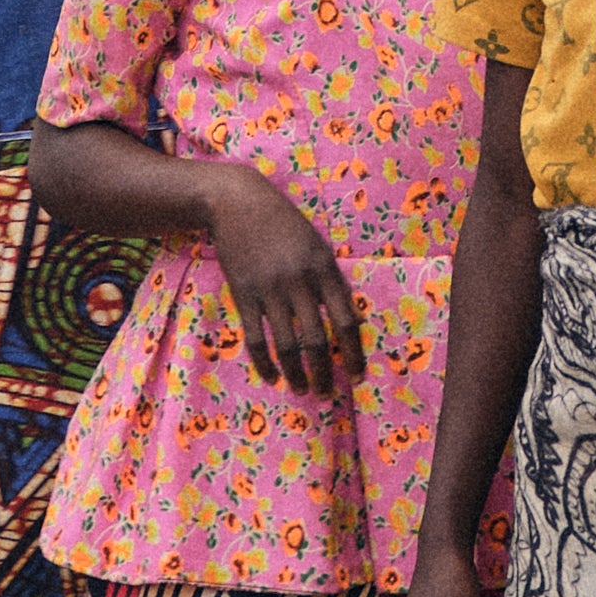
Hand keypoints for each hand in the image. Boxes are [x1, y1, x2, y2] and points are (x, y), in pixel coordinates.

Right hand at [207, 169, 364, 394]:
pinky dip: (265, 363)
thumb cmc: (284, 224)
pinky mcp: (243, 294)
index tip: (357, 377)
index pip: (346, 321)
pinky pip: (256, 338)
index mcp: (324, 269)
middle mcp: (300, 281)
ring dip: (297, 374)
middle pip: (317, 340)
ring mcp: (270, 289)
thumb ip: (333, 283)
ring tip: (303, 390)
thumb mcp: (317, 246)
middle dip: (325, 372)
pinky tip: (273, 378)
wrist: (238, 203)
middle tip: (327, 394)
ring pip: (287, 345)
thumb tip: (353, 322)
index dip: (354, 353)